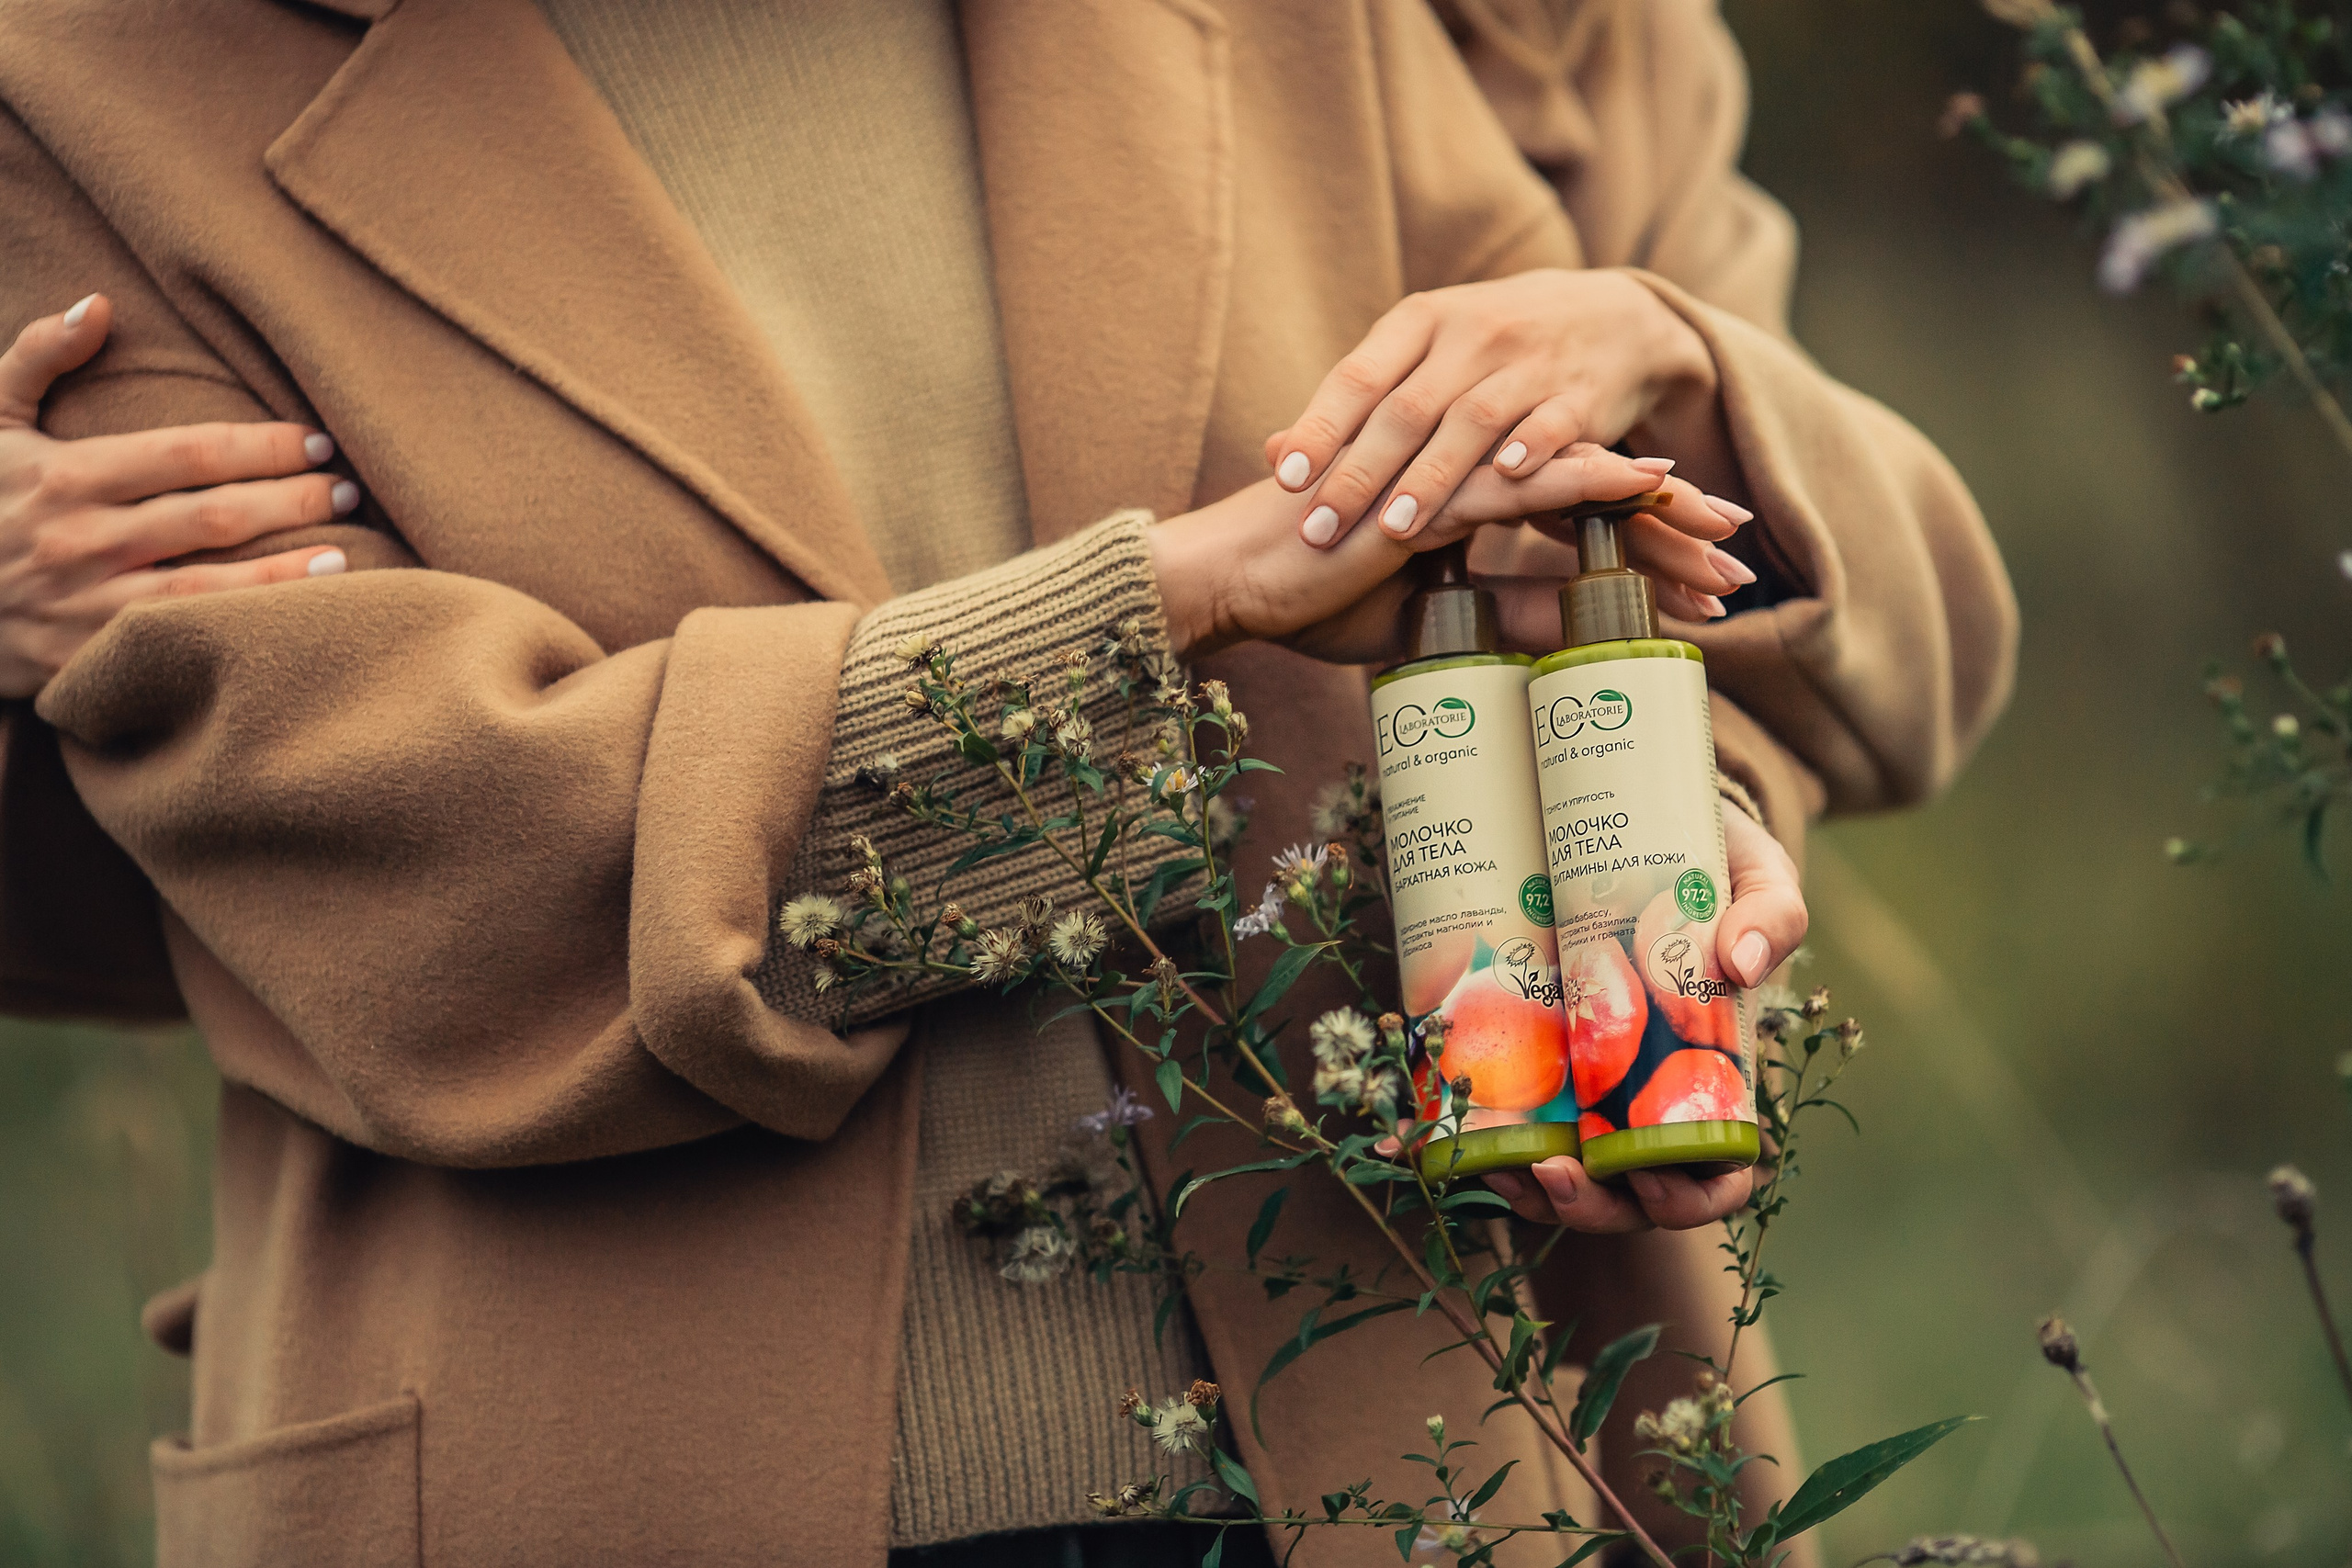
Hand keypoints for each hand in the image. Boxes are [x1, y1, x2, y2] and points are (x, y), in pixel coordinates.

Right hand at [0, 293, 356, 698]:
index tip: (319, 441)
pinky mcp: (86, 660)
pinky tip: (288, 630)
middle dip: (290, 503)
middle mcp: (81, 540)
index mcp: (66, 475)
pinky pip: (176, 647)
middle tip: (348, 491)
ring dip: (282, 577)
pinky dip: (234, 637)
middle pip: (213, 518)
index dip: (263, 446)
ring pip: (205, 591)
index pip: (189, 453)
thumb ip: (36, 357)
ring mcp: (85, 606)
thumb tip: (99, 305)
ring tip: (346, 560)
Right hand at [1151, 443, 1743, 662]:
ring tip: (1728, 543)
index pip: (1582, 511)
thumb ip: (1505, 615)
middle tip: (1746, 549)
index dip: (1650, 537)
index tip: (1710, 567)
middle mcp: (1477, 477)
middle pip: (1600, 491)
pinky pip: (1530, 480)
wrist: (1237, 580)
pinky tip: (1653, 484)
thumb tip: (1572, 643)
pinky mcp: (1436, 489)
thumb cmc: (1316, 598)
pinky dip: (1596, 482)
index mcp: (1476, 500)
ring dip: (1662, 513)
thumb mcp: (1434, 620)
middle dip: (1679, 525)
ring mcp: (1459, 476)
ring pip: (1584, 484)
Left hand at [1263, 269, 1752, 573]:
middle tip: (1318, 530)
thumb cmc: (1491, 350)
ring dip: (1432, 477)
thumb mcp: (1423, 354)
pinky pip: (1551, 423)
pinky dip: (1528, 450)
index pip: (1358, 377)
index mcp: (1421, 321)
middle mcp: (1472, 334)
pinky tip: (1501, 483)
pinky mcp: (1581, 393)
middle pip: (1406, 409)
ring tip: (1393, 530)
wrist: (1613, 318)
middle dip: (1360, 473)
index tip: (1284, 478)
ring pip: (1472, 421)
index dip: (1320, 427)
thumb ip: (1355, 404)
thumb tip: (1269, 454)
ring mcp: (1530, 362)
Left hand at [1481, 807, 1806, 1232]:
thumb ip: (1771, 913)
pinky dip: (1455, 1134)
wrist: (1639, 818)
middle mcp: (1642, 1097)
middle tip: (1551, 1173)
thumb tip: (1741, 963)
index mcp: (1714, 1082)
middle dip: (1586, 1207)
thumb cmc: (1719, 864)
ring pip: (1553, 1174)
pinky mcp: (1520, 1047)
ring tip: (1484, 1163)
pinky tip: (1415, 1134)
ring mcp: (1577, 1078)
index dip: (1683, 1201)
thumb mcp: (1761, 879)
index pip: (1710, 1180)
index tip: (1644, 1177)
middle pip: (1623, 1196)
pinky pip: (1492, 1111)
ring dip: (1516, 1190)